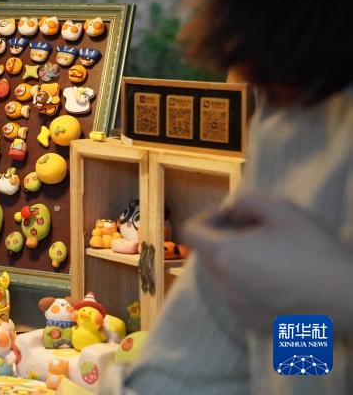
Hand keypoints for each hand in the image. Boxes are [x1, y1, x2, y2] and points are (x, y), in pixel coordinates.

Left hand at [185, 192, 352, 331]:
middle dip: (221, 240)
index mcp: (225, 255)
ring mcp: (238, 309)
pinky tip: (278, 281)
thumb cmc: (315, 249)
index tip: (231, 217)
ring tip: (269, 257)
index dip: (206, 219)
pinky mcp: (255, 325)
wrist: (350, 297)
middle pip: (205, 255)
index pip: (190, 233)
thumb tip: (229, 209)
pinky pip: (238, 300)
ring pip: (220, 279)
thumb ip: (245, 201)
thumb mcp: (282, 209)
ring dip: (234, 264)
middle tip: (255, 233)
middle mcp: (224, 286)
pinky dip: (248, 287)